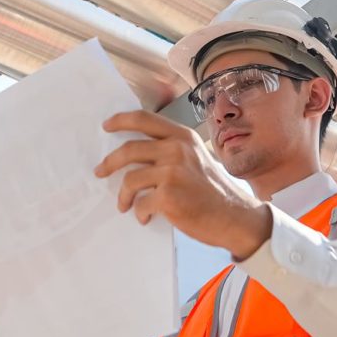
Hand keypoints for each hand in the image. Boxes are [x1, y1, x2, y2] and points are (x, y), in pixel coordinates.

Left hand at [96, 111, 273, 256]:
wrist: (236, 216)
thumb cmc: (215, 191)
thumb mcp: (197, 158)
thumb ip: (172, 151)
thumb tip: (136, 156)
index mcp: (182, 137)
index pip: (143, 119)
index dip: (120, 120)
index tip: (106, 126)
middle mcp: (177, 149)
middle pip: (129, 149)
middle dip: (109, 162)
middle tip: (100, 171)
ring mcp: (172, 172)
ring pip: (130, 179)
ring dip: (123, 195)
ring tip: (124, 205)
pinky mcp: (168, 195)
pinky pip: (140, 203)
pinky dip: (139, 212)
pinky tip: (146, 217)